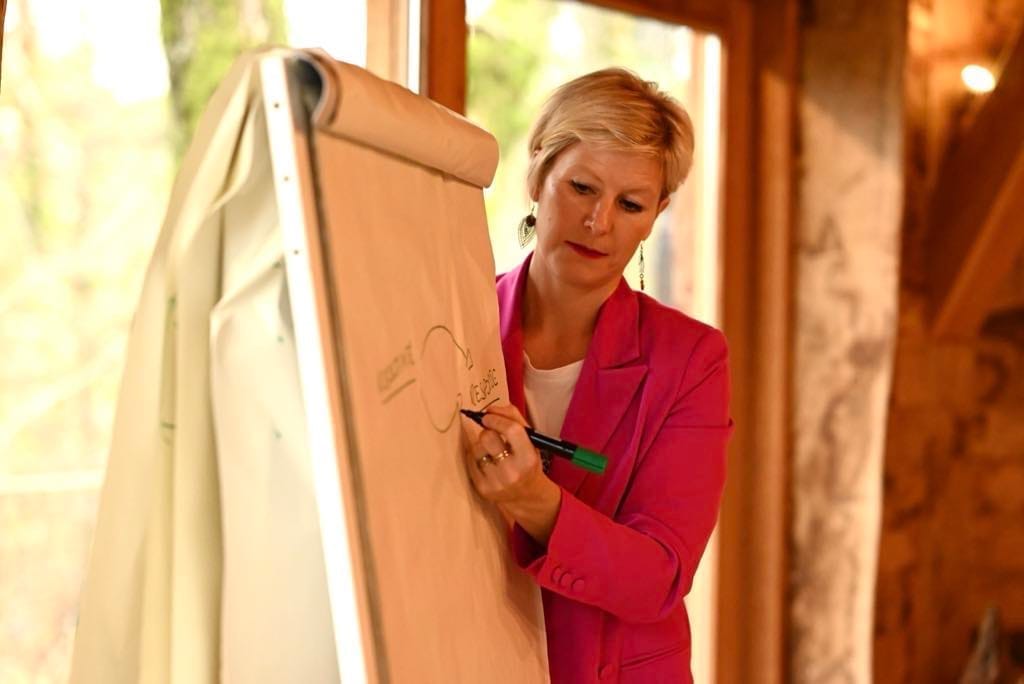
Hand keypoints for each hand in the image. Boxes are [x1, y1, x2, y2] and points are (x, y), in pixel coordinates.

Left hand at [460, 403, 561, 543]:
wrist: (526, 496)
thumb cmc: (527, 462)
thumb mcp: (530, 440)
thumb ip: (514, 418)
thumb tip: (490, 409)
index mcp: (528, 458)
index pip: (512, 430)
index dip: (497, 419)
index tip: (488, 416)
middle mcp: (513, 472)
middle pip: (488, 437)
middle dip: (487, 430)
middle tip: (490, 432)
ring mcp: (496, 482)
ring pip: (476, 449)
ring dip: (481, 444)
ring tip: (491, 450)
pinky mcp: (482, 489)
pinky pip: (470, 461)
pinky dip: (475, 456)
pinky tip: (485, 460)